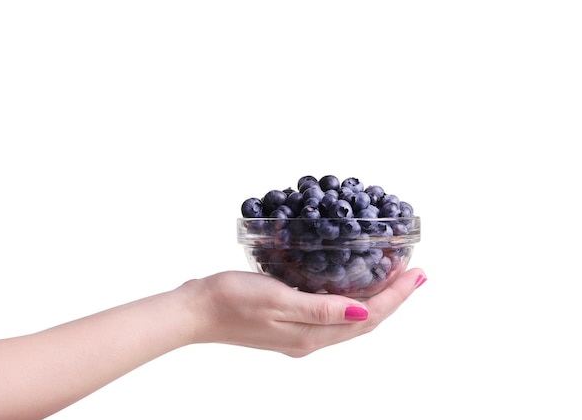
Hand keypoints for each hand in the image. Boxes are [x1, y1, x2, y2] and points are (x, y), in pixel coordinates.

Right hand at [183, 268, 426, 356]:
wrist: (196, 310)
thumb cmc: (231, 300)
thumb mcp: (278, 300)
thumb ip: (321, 310)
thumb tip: (364, 315)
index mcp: (311, 335)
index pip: (367, 319)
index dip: (396, 297)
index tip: (417, 276)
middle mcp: (310, 339)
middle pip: (365, 322)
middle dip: (393, 299)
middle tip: (414, 274)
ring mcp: (299, 334)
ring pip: (350, 320)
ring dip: (375, 300)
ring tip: (393, 279)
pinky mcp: (289, 323)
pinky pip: (332, 315)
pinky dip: (351, 300)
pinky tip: (352, 286)